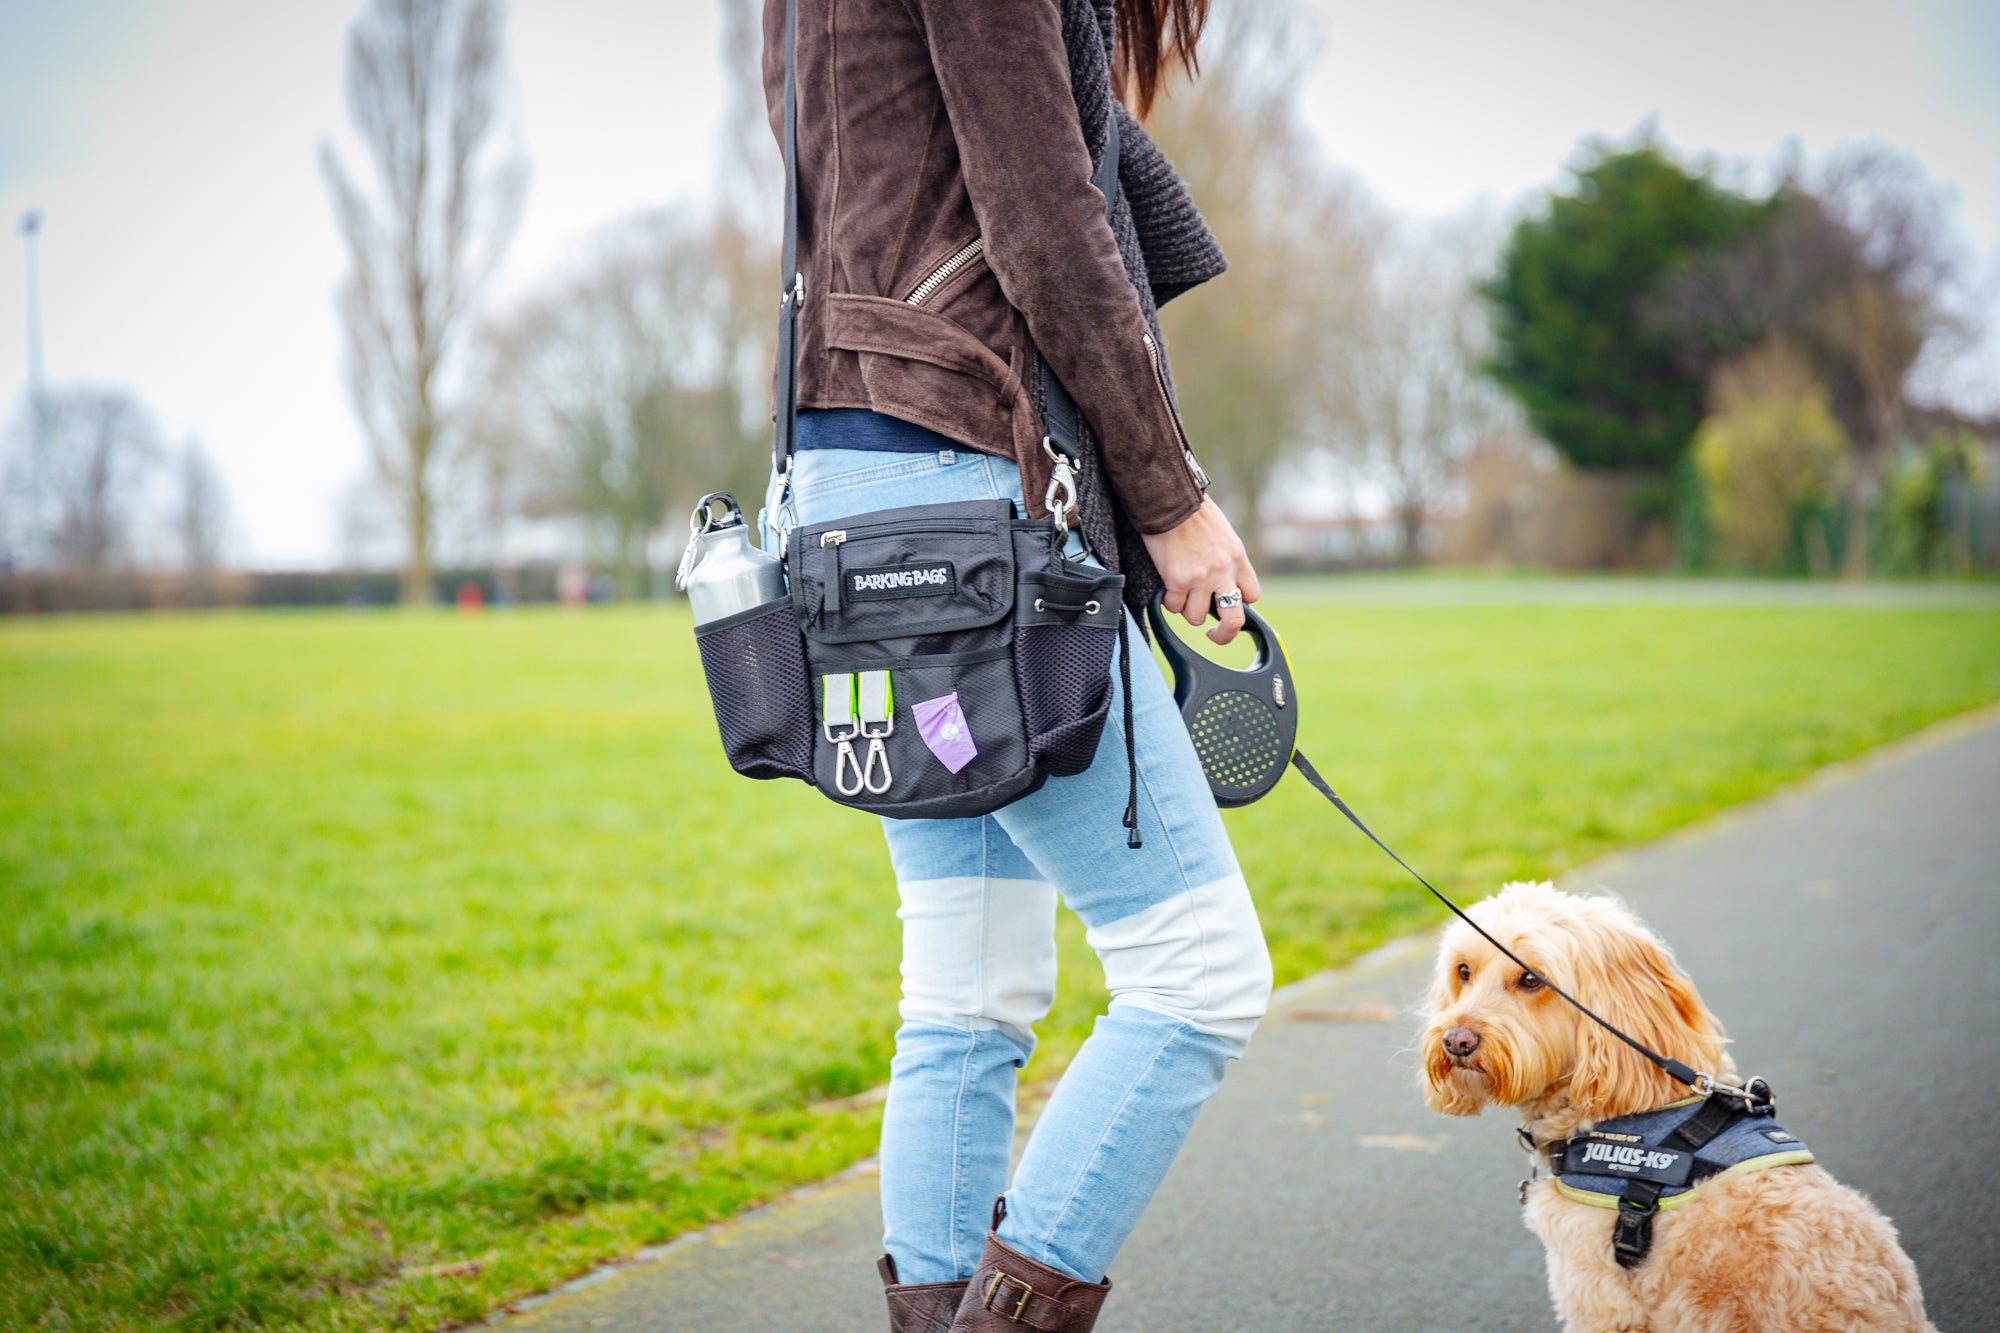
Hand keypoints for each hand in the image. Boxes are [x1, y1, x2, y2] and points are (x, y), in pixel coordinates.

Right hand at [1140, 496, 1261, 644]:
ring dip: (1186, 610)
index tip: (1226, 600)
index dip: (1239, 602)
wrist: (1171, 499)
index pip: (1252, 595)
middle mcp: (1223, 572)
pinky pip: (1173, 607)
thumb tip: (1219, 578)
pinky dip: (1168, 601)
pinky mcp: (1177, 580)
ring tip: (1180, 594)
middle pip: (1234, 620)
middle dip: (1224, 634)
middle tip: (1213, 634)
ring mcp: (1201, 579)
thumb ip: (1224, 558)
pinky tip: (1166, 586)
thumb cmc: (1192, 511)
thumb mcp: (1222, 534)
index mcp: (1238, 558)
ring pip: (1196, 617)